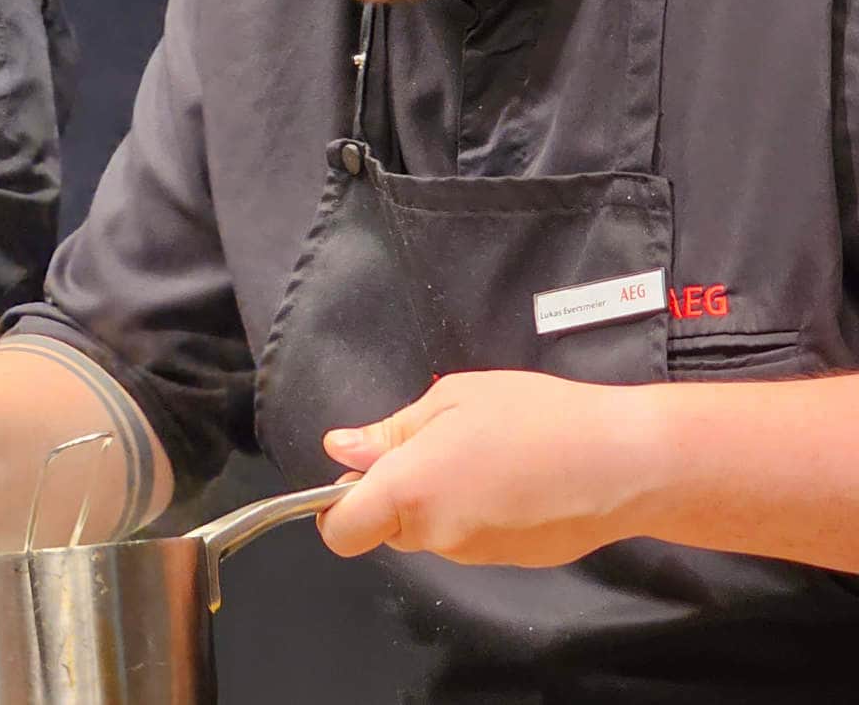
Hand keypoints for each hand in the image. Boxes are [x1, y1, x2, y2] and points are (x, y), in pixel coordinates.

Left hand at [315, 370, 658, 567]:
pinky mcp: (510, 561)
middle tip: (438, 444)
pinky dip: (477, 513)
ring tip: (486, 455)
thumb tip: (341, 450)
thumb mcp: (453, 400)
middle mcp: (436, 534)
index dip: (335, 507)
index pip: (340, 531)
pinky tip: (514, 479)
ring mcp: (475, 554)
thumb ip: (390, 432)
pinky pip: (471, 538)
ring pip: (431, 532)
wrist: (626, 461)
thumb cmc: (537, 418)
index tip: (356, 476)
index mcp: (409, 491)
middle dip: (397, 493)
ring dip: (440, 501)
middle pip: (387, 527)